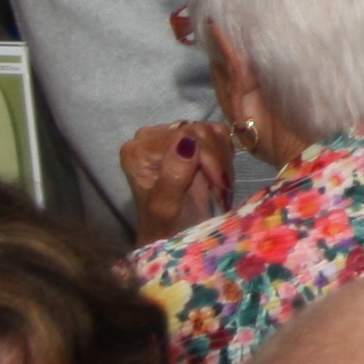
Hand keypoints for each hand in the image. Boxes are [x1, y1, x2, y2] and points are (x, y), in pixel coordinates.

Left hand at [117, 120, 230, 239]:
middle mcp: (149, 138)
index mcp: (138, 151)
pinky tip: (219, 173)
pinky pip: (217, 133)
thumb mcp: (167, 205)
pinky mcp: (188, 138)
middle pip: (198, 130)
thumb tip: (187, 143)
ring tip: (219, 184)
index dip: (208, 156)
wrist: (173, 233)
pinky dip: (224, 153)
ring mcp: (169, 136)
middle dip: (216, 160)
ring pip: (211, 131)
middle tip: (222, 186)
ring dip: (222, 159)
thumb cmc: (166, 225)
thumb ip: (173, 175)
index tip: (219, 183)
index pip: (184, 134)